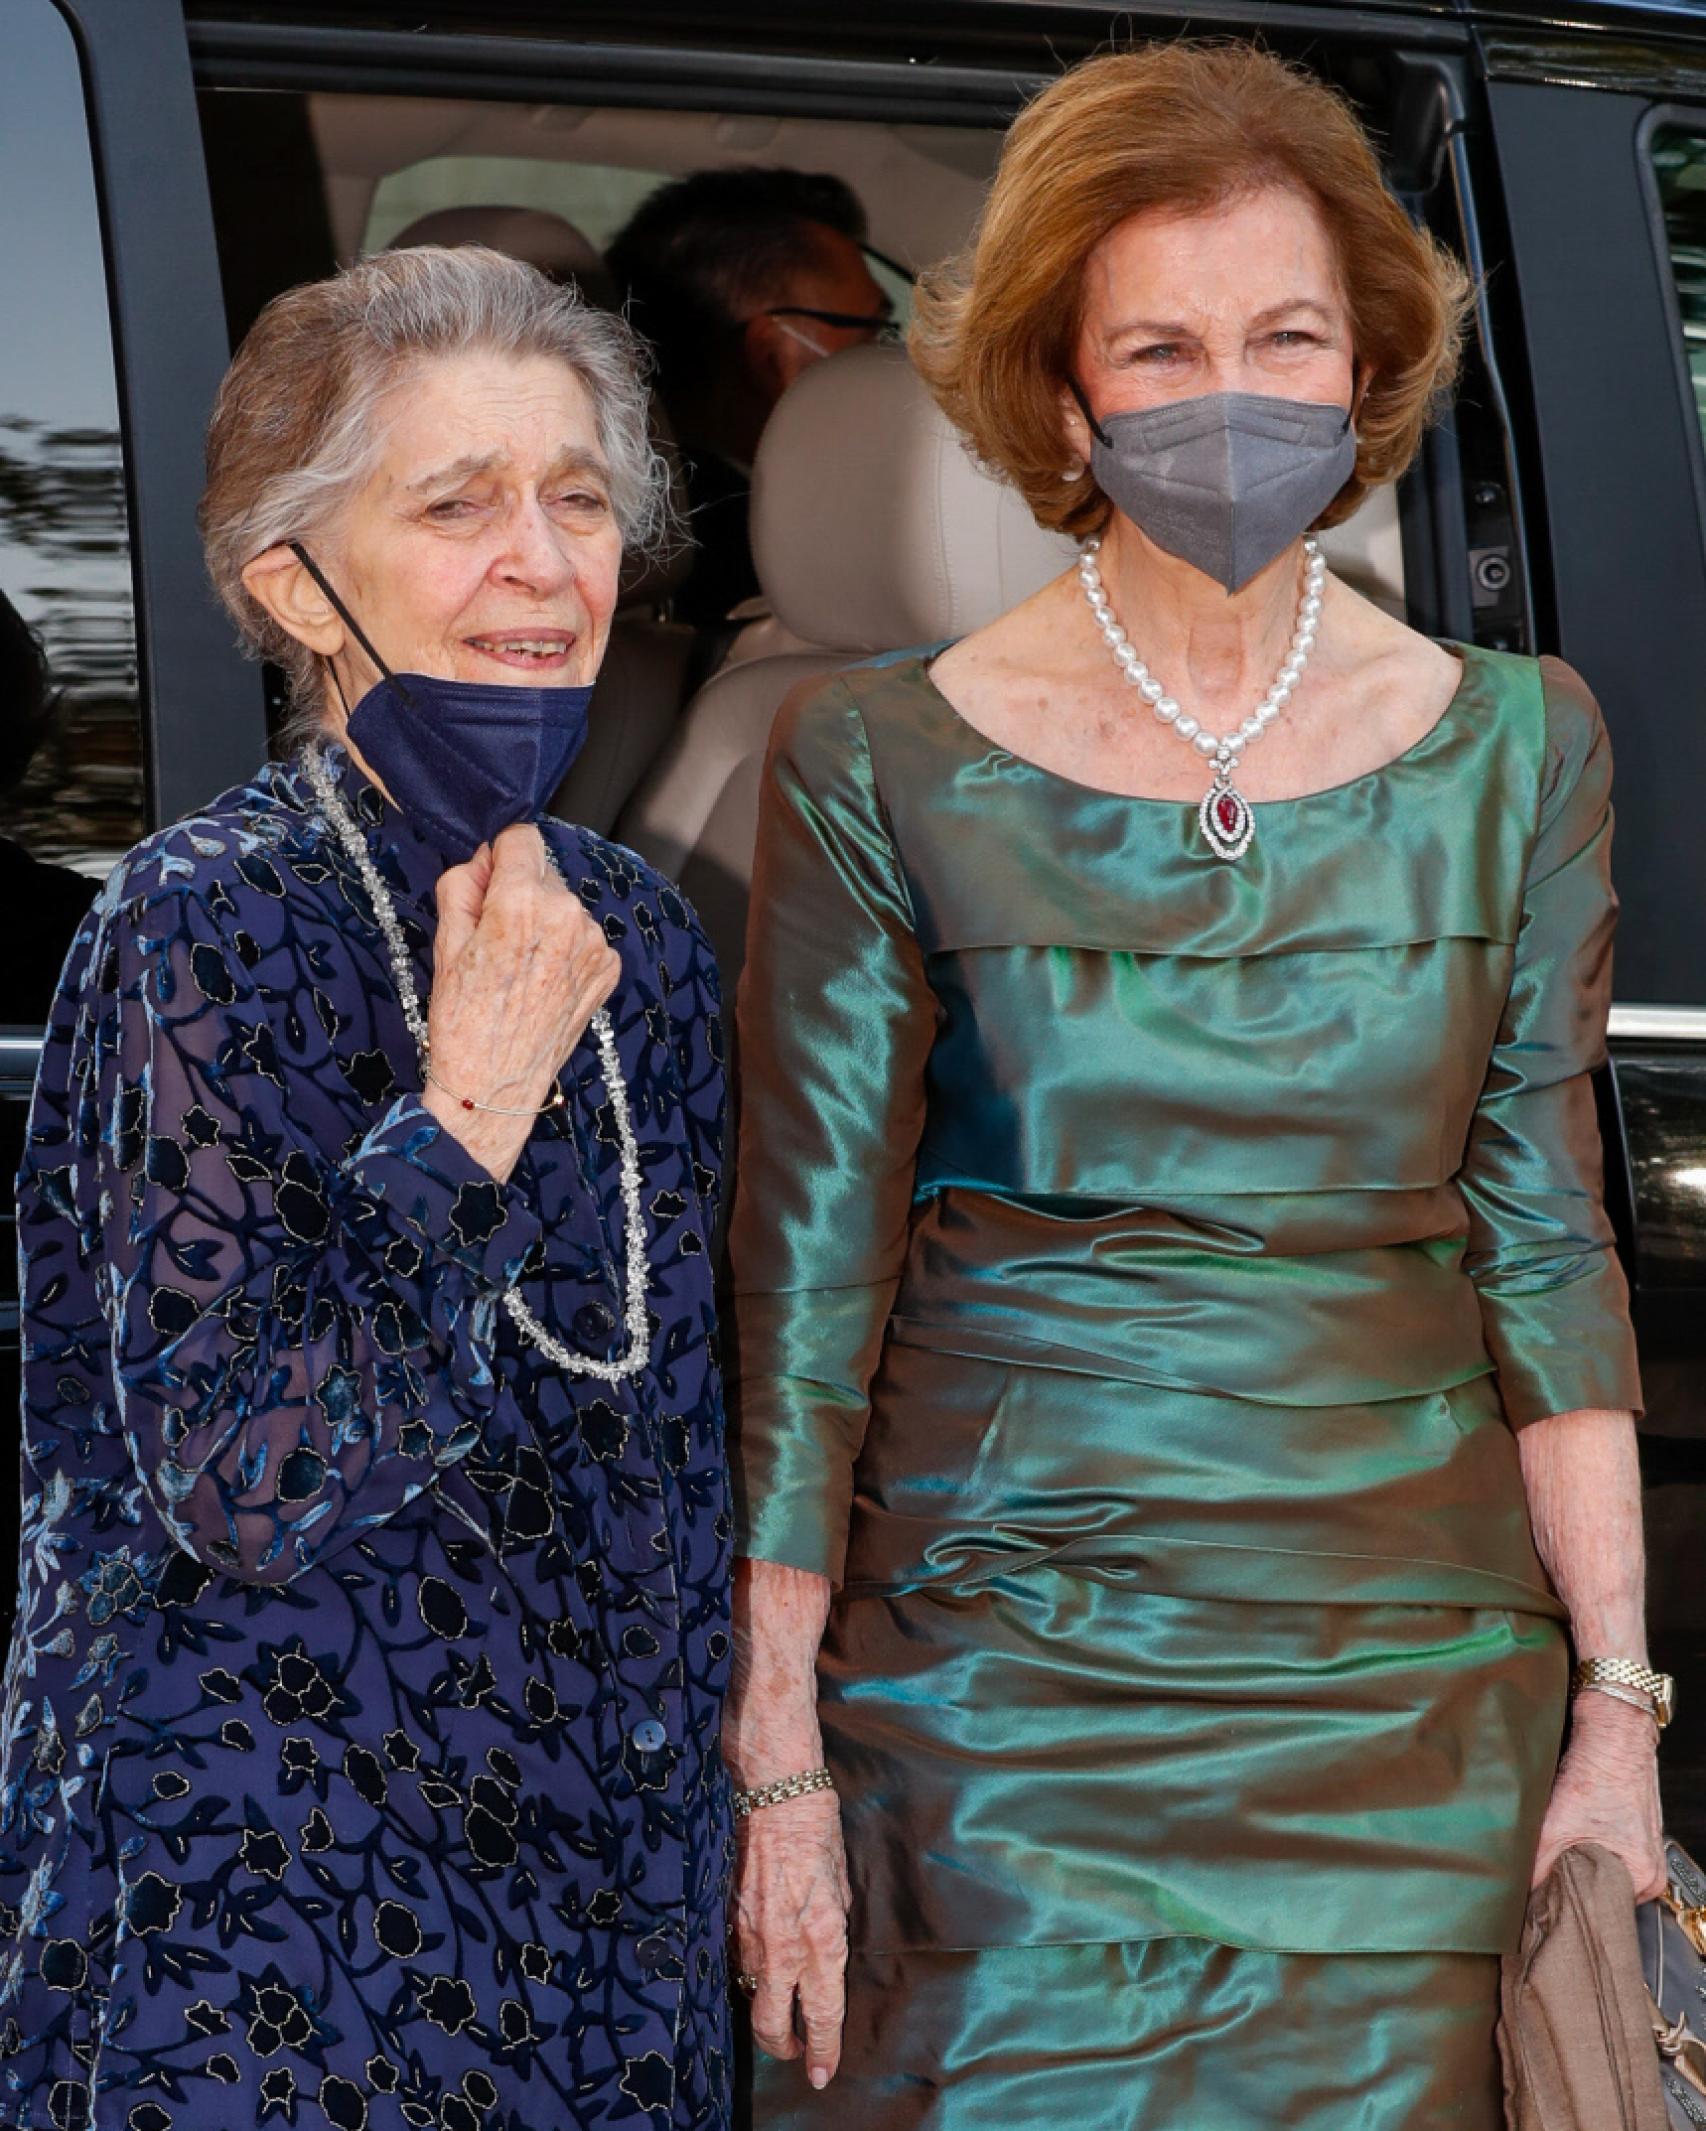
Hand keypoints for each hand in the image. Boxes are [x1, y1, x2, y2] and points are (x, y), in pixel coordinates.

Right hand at [424, 825, 618, 1180]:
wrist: (495, 1084)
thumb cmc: (463, 1019)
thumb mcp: (445, 943)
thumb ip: (463, 883)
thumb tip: (484, 856)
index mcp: (522, 903)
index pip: (522, 836)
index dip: (500, 856)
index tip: (489, 881)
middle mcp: (567, 916)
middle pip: (543, 872)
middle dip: (520, 892)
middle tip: (497, 939)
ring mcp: (593, 944)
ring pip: (565, 905)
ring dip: (546, 922)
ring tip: (521, 968)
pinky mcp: (607, 968)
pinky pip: (584, 937)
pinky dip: (566, 950)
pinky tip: (543, 981)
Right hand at [732, 1788, 850, 2088]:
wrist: (773, 1791)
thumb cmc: (818, 1829)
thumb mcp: (842, 1883)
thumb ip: (833, 1924)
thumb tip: (826, 1948)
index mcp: (822, 1939)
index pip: (822, 2014)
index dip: (822, 2051)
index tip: (822, 2074)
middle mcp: (784, 1946)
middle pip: (773, 2025)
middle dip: (784, 2048)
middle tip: (794, 2052)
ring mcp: (750, 1934)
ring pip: (751, 1995)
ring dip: (764, 2007)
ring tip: (776, 2008)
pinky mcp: (727, 1917)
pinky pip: (735, 1960)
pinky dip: (745, 1970)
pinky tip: (755, 1962)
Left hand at [1531, 1691, 1666, 1898]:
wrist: (1613, 1727)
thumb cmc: (1603, 1771)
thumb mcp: (1561, 1823)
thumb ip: (1539, 1862)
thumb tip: (1520, 1891)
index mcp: (1644, 1878)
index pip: (1603, 1911)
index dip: (1571, 1908)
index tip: (1544, 1905)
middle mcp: (1647, 1867)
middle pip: (1600, 1890)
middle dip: (1570, 1885)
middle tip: (1540, 1879)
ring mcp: (1637, 1845)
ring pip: (1596, 1866)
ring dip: (1572, 1861)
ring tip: (1551, 1851)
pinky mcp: (1624, 1824)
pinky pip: (1597, 1846)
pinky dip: (1578, 1842)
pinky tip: (1561, 1832)